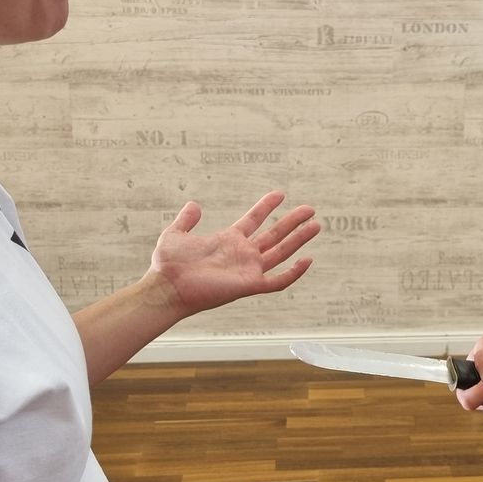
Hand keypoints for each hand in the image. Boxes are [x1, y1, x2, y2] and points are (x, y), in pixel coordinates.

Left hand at [143, 191, 318, 315]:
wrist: (166, 287)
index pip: (254, 220)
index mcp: (228, 241)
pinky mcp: (249, 285)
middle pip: (274, 235)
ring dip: (298, 239)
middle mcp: (242, 254)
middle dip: (292, 222)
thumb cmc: (168, 265)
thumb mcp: (175, 234)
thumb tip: (194, 204)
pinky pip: (277, 281)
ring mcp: (247, 270)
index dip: (266, 206)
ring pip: (281, 253)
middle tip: (310, 209)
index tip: (280, 194)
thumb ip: (186, 220)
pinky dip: (293, 273)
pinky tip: (307, 260)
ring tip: (316, 225)